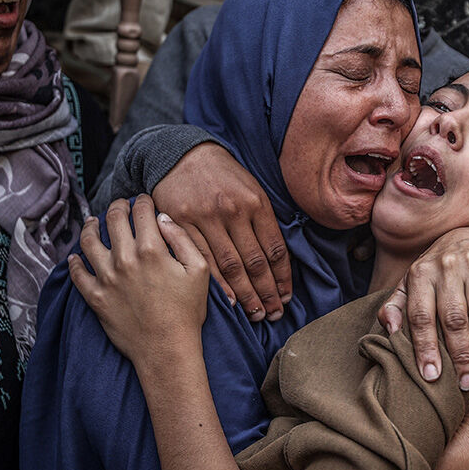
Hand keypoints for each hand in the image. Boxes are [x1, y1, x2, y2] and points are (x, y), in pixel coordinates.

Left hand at [68, 196, 210, 367]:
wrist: (166, 349)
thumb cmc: (187, 312)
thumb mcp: (199, 271)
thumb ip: (183, 239)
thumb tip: (164, 219)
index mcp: (151, 249)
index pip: (142, 211)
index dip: (143, 201)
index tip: (144, 201)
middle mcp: (124, 259)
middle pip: (113, 219)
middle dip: (117, 206)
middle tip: (120, 206)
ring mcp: (106, 278)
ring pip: (89, 241)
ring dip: (90, 226)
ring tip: (93, 222)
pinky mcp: (95, 297)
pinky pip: (77, 274)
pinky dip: (74, 262)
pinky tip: (76, 256)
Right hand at [151, 142, 291, 320]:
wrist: (182, 154)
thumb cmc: (223, 176)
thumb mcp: (252, 188)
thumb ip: (264, 220)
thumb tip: (278, 260)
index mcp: (256, 202)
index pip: (275, 249)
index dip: (283, 277)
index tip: (287, 297)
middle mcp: (233, 211)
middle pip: (255, 262)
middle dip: (267, 292)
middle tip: (273, 314)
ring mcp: (206, 218)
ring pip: (230, 266)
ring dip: (246, 295)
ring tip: (256, 314)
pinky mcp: (181, 223)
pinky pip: (202, 260)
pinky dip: (217, 284)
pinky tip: (229, 301)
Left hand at [378, 228, 468, 389]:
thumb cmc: (435, 271)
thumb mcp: (410, 284)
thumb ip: (395, 306)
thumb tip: (389, 329)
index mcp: (420, 274)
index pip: (420, 316)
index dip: (425, 347)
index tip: (431, 376)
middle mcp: (445, 267)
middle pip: (454, 318)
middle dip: (460, 355)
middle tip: (465, 383)